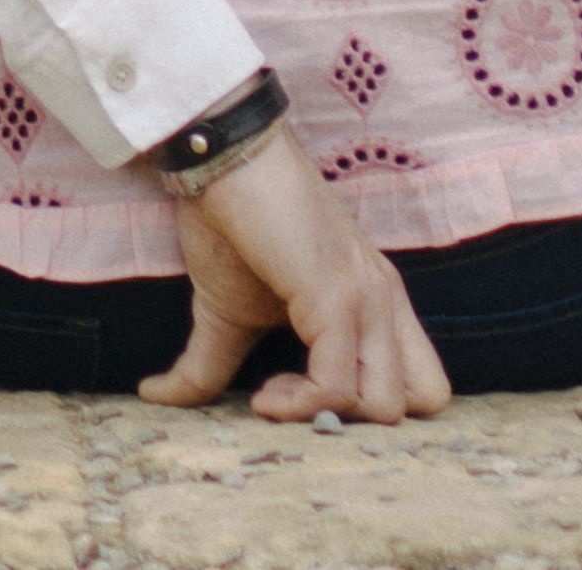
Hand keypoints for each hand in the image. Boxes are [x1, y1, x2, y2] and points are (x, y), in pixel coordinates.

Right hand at [142, 130, 447, 421]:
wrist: (221, 160)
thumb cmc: (231, 225)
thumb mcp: (230, 313)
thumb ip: (212, 366)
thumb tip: (156, 398)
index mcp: (376, 302)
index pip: (425, 385)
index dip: (373, 409)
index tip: (309, 400)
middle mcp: (384, 301)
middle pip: (418, 402)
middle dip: (353, 421)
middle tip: (293, 400)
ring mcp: (366, 297)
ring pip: (384, 405)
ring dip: (320, 416)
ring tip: (268, 394)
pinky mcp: (336, 295)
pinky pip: (336, 384)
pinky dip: (298, 404)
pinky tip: (261, 394)